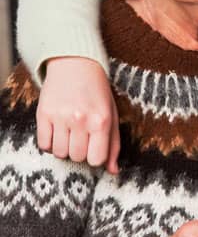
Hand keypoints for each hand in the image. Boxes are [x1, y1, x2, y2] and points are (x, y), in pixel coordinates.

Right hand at [37, 57, 120, 172]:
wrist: (75, 65)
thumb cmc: (97, 93)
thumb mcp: (112, 114)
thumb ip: (113, 144)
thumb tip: (113, 171)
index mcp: (102, 120)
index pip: (96, 159)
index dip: (95, 157)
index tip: (94, 147)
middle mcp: (81, 120)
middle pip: (77, 157)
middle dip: (80, 151)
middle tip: (82, 135)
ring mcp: (60, 117)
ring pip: (59, 153)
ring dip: (64, 148)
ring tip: (70, 132)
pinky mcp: (43, 114)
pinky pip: (44, 145)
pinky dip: (50, 143)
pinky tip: (57, 131)